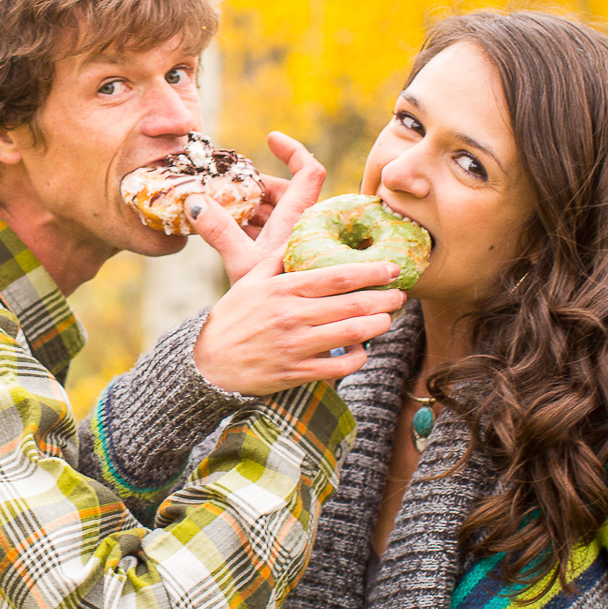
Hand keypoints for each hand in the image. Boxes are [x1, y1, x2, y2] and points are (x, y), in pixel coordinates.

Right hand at [186, 131, 403, 394]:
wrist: (207, 365)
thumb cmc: (231, 320)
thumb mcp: (248, 282)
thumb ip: (275, 259)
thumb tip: (299, 235)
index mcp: (281, 290)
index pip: (335, 276)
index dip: (369, 271)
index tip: (391, 268)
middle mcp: (290, 316)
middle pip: (350, 304)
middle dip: (382, 298)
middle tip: (400, 295)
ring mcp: (294, 346)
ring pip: (350, 334)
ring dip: (376, 325)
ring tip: (387, 318)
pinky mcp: (296, 373)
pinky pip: (338, 367)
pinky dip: (356, 358)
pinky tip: (361, 350)